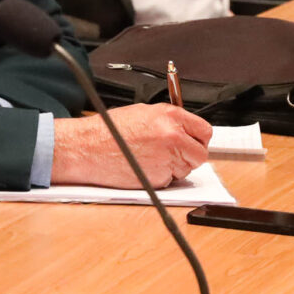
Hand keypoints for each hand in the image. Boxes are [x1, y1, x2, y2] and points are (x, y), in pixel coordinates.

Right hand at [51, 104, 211, 188]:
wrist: (88, 147)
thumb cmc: (110, 131)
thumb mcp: (143, 113)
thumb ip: (169, 121)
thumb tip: (185, 129)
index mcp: (170, 116)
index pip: (204, 131)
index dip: (199, 139)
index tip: (194, 142)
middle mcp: (173, 137)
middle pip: (200, 154)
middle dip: (191, 156)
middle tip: (175, 155)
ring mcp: (167, 159)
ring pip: (187, 170)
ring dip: (175, 167)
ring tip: (151, 158)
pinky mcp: (158, 179)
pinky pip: (170, 180)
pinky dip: (161, 177)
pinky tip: (144, 166)